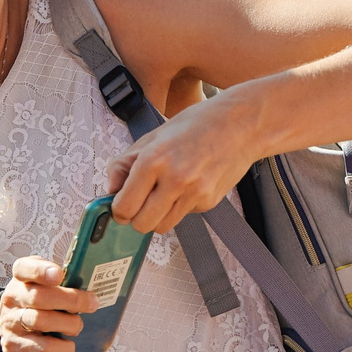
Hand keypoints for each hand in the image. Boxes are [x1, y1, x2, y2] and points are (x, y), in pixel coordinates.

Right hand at [0, 256, 97, 351]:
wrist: (13, 338)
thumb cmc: (39, 307)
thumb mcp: (43, 288)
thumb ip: (62, 282)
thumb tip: (95, 283)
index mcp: (20, 279)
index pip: (23, 268)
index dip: (40, 271)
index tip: (59, 274)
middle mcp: (11, 299)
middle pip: (38, 296)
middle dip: (70, 300)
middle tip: (92, 303)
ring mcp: (11, 323)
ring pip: (39, 321)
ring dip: (68, 324)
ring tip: (78, 326)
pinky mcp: (16, 346)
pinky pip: (43, 347)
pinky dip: (62, 348)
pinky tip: (69, 346)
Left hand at [104, 87, 259, 234]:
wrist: (240, 125)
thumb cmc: (195, 125)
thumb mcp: (152, 137)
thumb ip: (125, 164)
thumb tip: (110, 190)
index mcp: (154, 159)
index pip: (124, 206)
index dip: (117, 211)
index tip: (119, 207)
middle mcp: (174, 179)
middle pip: (142, 224)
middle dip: (136, 218)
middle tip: (138, 204)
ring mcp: (194, 193)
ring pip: (162, 226)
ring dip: (156, 216)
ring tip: (162, 194)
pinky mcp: (209, 202)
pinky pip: (183, 215)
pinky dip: (179, 206)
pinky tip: (187, 184)